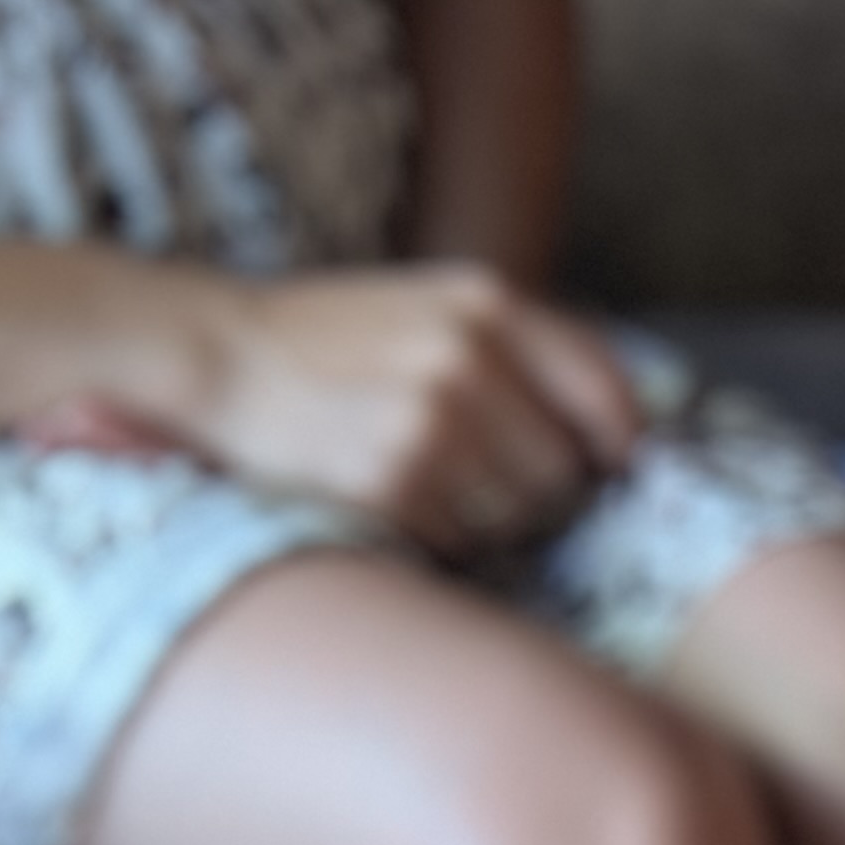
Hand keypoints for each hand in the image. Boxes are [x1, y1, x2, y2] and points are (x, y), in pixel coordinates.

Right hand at [184, 264, 640, 550]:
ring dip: (485, 518)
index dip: (619, 444)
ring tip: (429, 481)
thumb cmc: (335, 343)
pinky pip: (458, 540)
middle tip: (480, 477)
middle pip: (562, 472)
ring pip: (514, 515)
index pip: (604, 390)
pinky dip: (436, 535)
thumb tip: (618, 429)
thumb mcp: (434, 309)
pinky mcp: (394, 479)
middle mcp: (469, 356)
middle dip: (534, 490)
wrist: (224, 357)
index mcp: (487, 304)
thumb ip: (519, 350)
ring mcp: (432, 419)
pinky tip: (394, 496)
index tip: (614, 470)